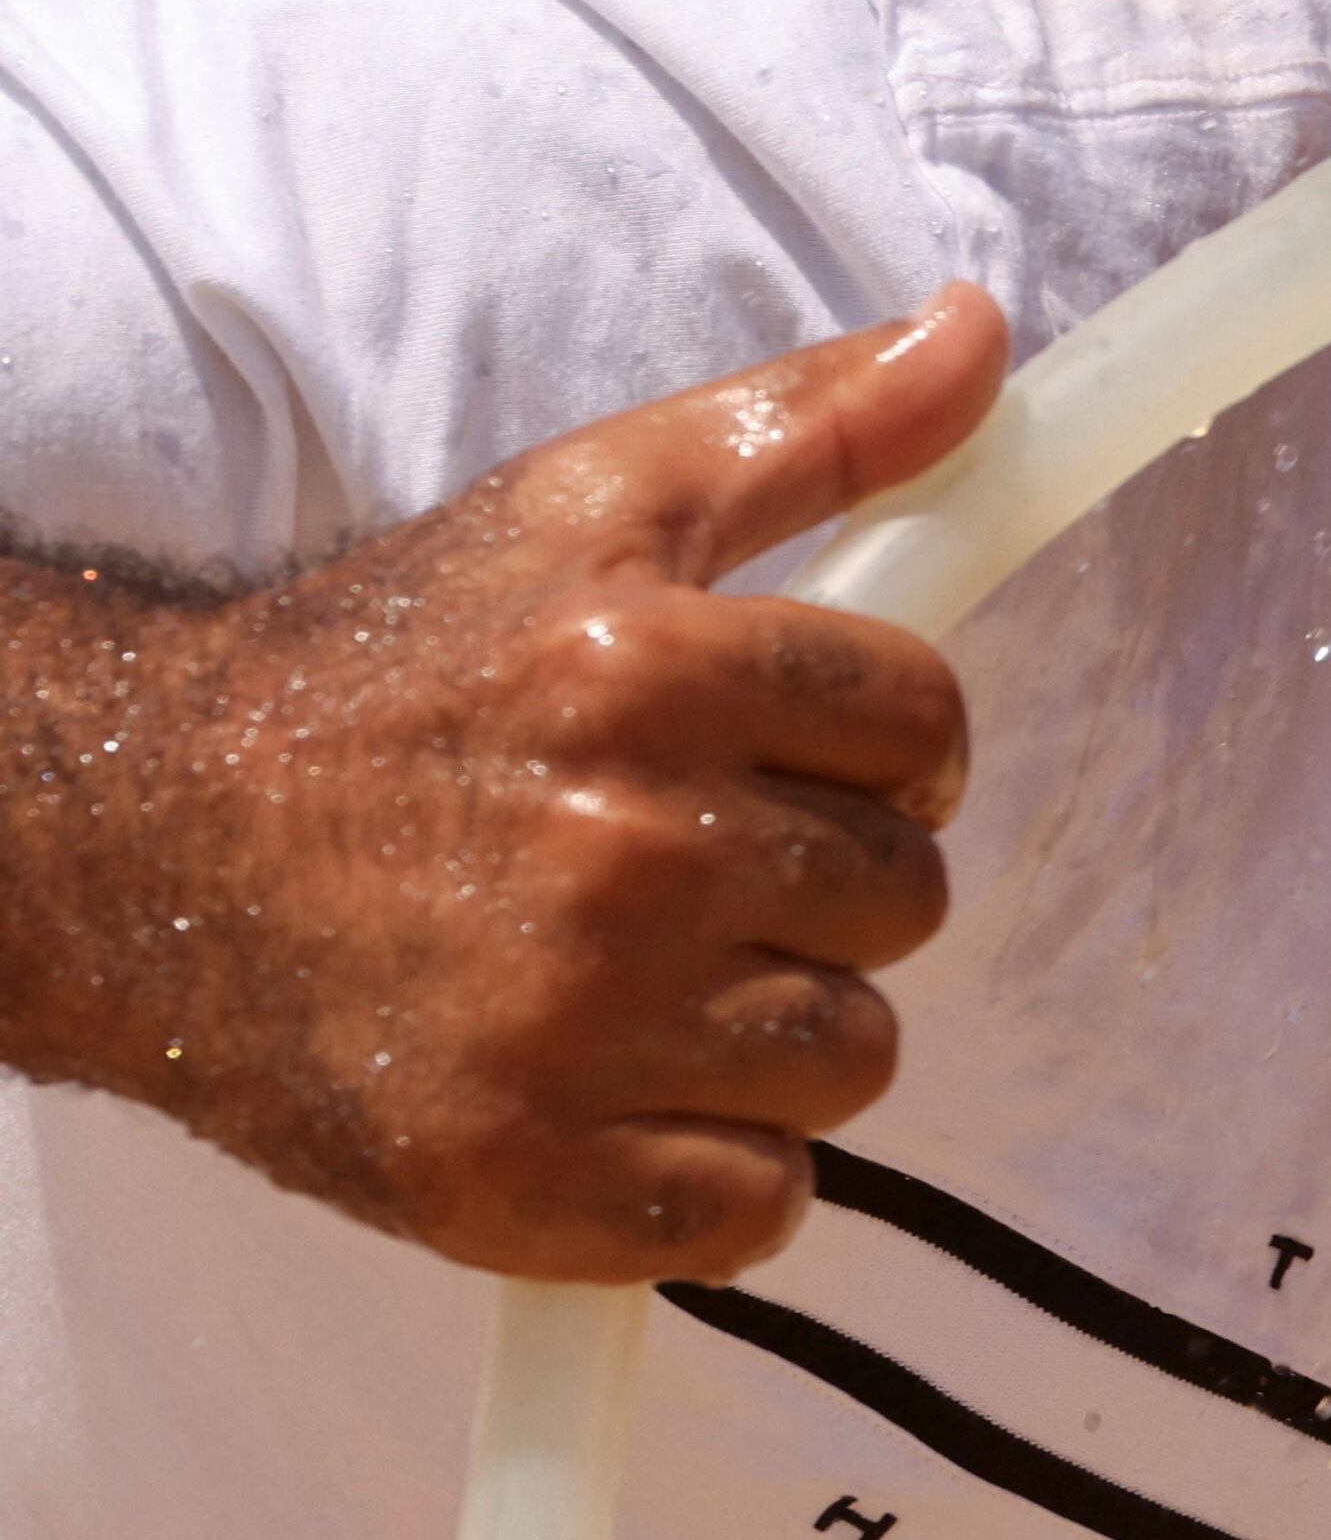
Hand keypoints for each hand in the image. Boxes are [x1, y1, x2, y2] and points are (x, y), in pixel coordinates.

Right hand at [32, 286, 1006, 1281]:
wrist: (137, 847)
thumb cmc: (389, 678)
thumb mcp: (592, 508)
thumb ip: (812, 428)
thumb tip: (985, 330)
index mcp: (640, 672)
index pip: (928, 728)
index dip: (881, 746)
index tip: (788, 758)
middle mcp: (614, 848)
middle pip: (905, 901)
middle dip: (823, 889)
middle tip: (681, 871)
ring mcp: (565, 1029)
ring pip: (852, 1060)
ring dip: (777, 1036)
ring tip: (642, 984)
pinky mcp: (517, 1181)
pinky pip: (762, 1208)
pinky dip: (714, 1175)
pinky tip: (617, 1100)